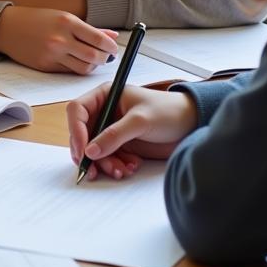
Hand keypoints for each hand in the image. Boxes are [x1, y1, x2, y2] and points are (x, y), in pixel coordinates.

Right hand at [0, 6, 116, 73]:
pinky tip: (75, 60)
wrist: (8, 27)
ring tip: (91, 59)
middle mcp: (60, 39)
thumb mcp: (64, 17)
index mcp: (67, 22)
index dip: (110, 47)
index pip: (98, 39)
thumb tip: (112, 36)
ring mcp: (52, 54)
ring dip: (92, 65)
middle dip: (103, 58)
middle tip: (105, 56)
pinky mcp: (46, 66)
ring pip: (83, 68)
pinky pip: (69, 71)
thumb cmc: (37, 19)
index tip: (112, 48)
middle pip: (94, 57)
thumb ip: (89, 28)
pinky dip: (76, 68)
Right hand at [66, 84, 197, 179]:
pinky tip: (130, 167)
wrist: (190, 125)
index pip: (77, 111)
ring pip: (94, 150)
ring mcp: (111, 129)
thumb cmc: (168, 112)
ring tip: (121, 170)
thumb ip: (114, 135)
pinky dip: (115, 166)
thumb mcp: (140, 121)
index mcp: (105, 96)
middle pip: (82, 134)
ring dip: (104, 163)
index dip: (76, 131)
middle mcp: (104, 111)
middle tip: (96, 170)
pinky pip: (107, 158)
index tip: (83, 151)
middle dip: (90, 154)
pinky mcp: (120, 144)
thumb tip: (90, 150)